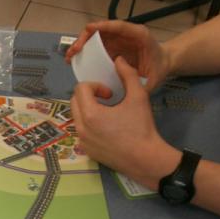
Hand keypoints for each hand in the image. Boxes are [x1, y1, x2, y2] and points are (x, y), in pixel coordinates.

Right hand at [66, 20, 170, 89]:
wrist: (162, 65)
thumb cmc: (158, 70)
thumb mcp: (153, 79)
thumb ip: (142, 83)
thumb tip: (125, 86)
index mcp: (138, 35)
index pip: (120, 27)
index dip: (104, 26)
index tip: (89, 29)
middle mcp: (125, 34)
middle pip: (102, 30)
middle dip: (85, 38)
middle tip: (74, 52)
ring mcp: (116, 40)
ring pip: (95, 38)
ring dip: (81, 45)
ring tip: (70, 58)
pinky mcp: (111, 48)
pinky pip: (96, 47)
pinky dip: (85, 53)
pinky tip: (76, 62)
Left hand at [70, 55, 177, 181]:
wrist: (145, 158)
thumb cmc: (141, 127)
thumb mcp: (138, 96)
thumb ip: (128, 74)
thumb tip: (119, 60)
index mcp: (90, 114)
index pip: (81, 89)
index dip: (96, 86)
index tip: (110, 93)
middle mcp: (81, 129)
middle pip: (74, 102)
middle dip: (88, 96)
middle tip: (107, 100)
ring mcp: (83, 142)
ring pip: (76, 117)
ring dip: (88, 110)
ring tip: (107, 113)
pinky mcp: (87, 151)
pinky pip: (81, 132)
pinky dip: (90, 125)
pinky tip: (107, 128)